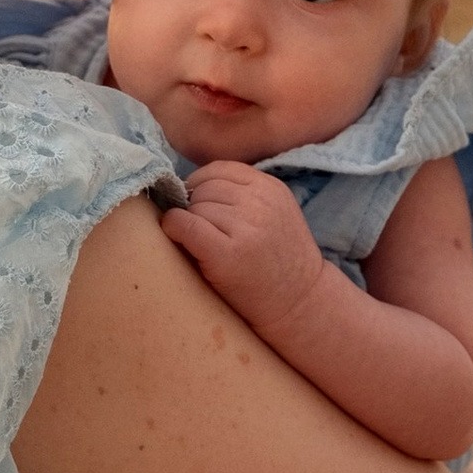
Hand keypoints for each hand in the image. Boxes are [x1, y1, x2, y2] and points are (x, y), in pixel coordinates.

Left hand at [159, 158, 330, 343]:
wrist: (299, 304)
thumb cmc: (279, 262)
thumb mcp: (276, 214)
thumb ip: (245, 194)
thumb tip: (189, 185)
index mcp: (271, 188)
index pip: (220, 169)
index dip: (201, 184)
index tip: (197, 204)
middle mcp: (260, 203)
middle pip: (205, 188)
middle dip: (195, 206)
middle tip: (202, 230)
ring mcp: (245, 228)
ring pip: (194, 207)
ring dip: (189, 222)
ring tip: (201, 243)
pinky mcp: (227, 254)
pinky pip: (185, 225)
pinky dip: (173, 227)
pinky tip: (176, 236)